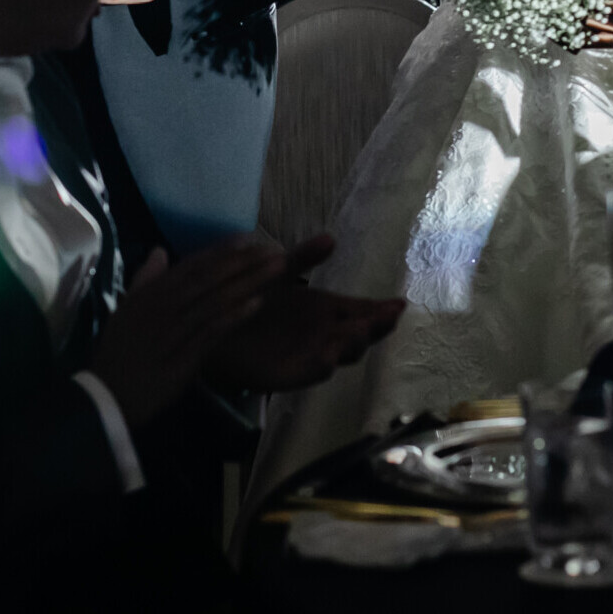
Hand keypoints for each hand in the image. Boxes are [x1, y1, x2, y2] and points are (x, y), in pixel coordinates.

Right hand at [88, 239, 288, 426]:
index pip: (192, 265)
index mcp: (151, 294)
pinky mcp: (182, 358)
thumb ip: (144, 280)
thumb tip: (159, 250)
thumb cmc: (116, 354)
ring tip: (276, 270)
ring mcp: (173, 331)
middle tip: (273, 249)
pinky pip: (211, 332)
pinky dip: (234, 316)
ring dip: (248, 282)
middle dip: (243, 262)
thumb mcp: (125, 311)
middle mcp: (163, 306)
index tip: (249, 238)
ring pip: (215, 300)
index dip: (222, 251)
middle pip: (210, 278)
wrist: (104, 397)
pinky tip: (257, 304)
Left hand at [205, 267, 404, 391]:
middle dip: (375, 327)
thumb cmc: (250, 297)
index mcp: (326, 311)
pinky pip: (308, 373)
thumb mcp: (278, 272)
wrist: (213, 324)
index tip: (400, 303)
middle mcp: (324, 335)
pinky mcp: (287, 375)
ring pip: (339, 354)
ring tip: (361, 332)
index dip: (382, 310)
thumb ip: (303, 258)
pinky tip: (327, 357)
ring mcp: (308, 355)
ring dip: (352, 345)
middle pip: (359, 335)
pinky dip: (320, 365)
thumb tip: (331, 238)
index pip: (362, 312)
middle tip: (388, 318)